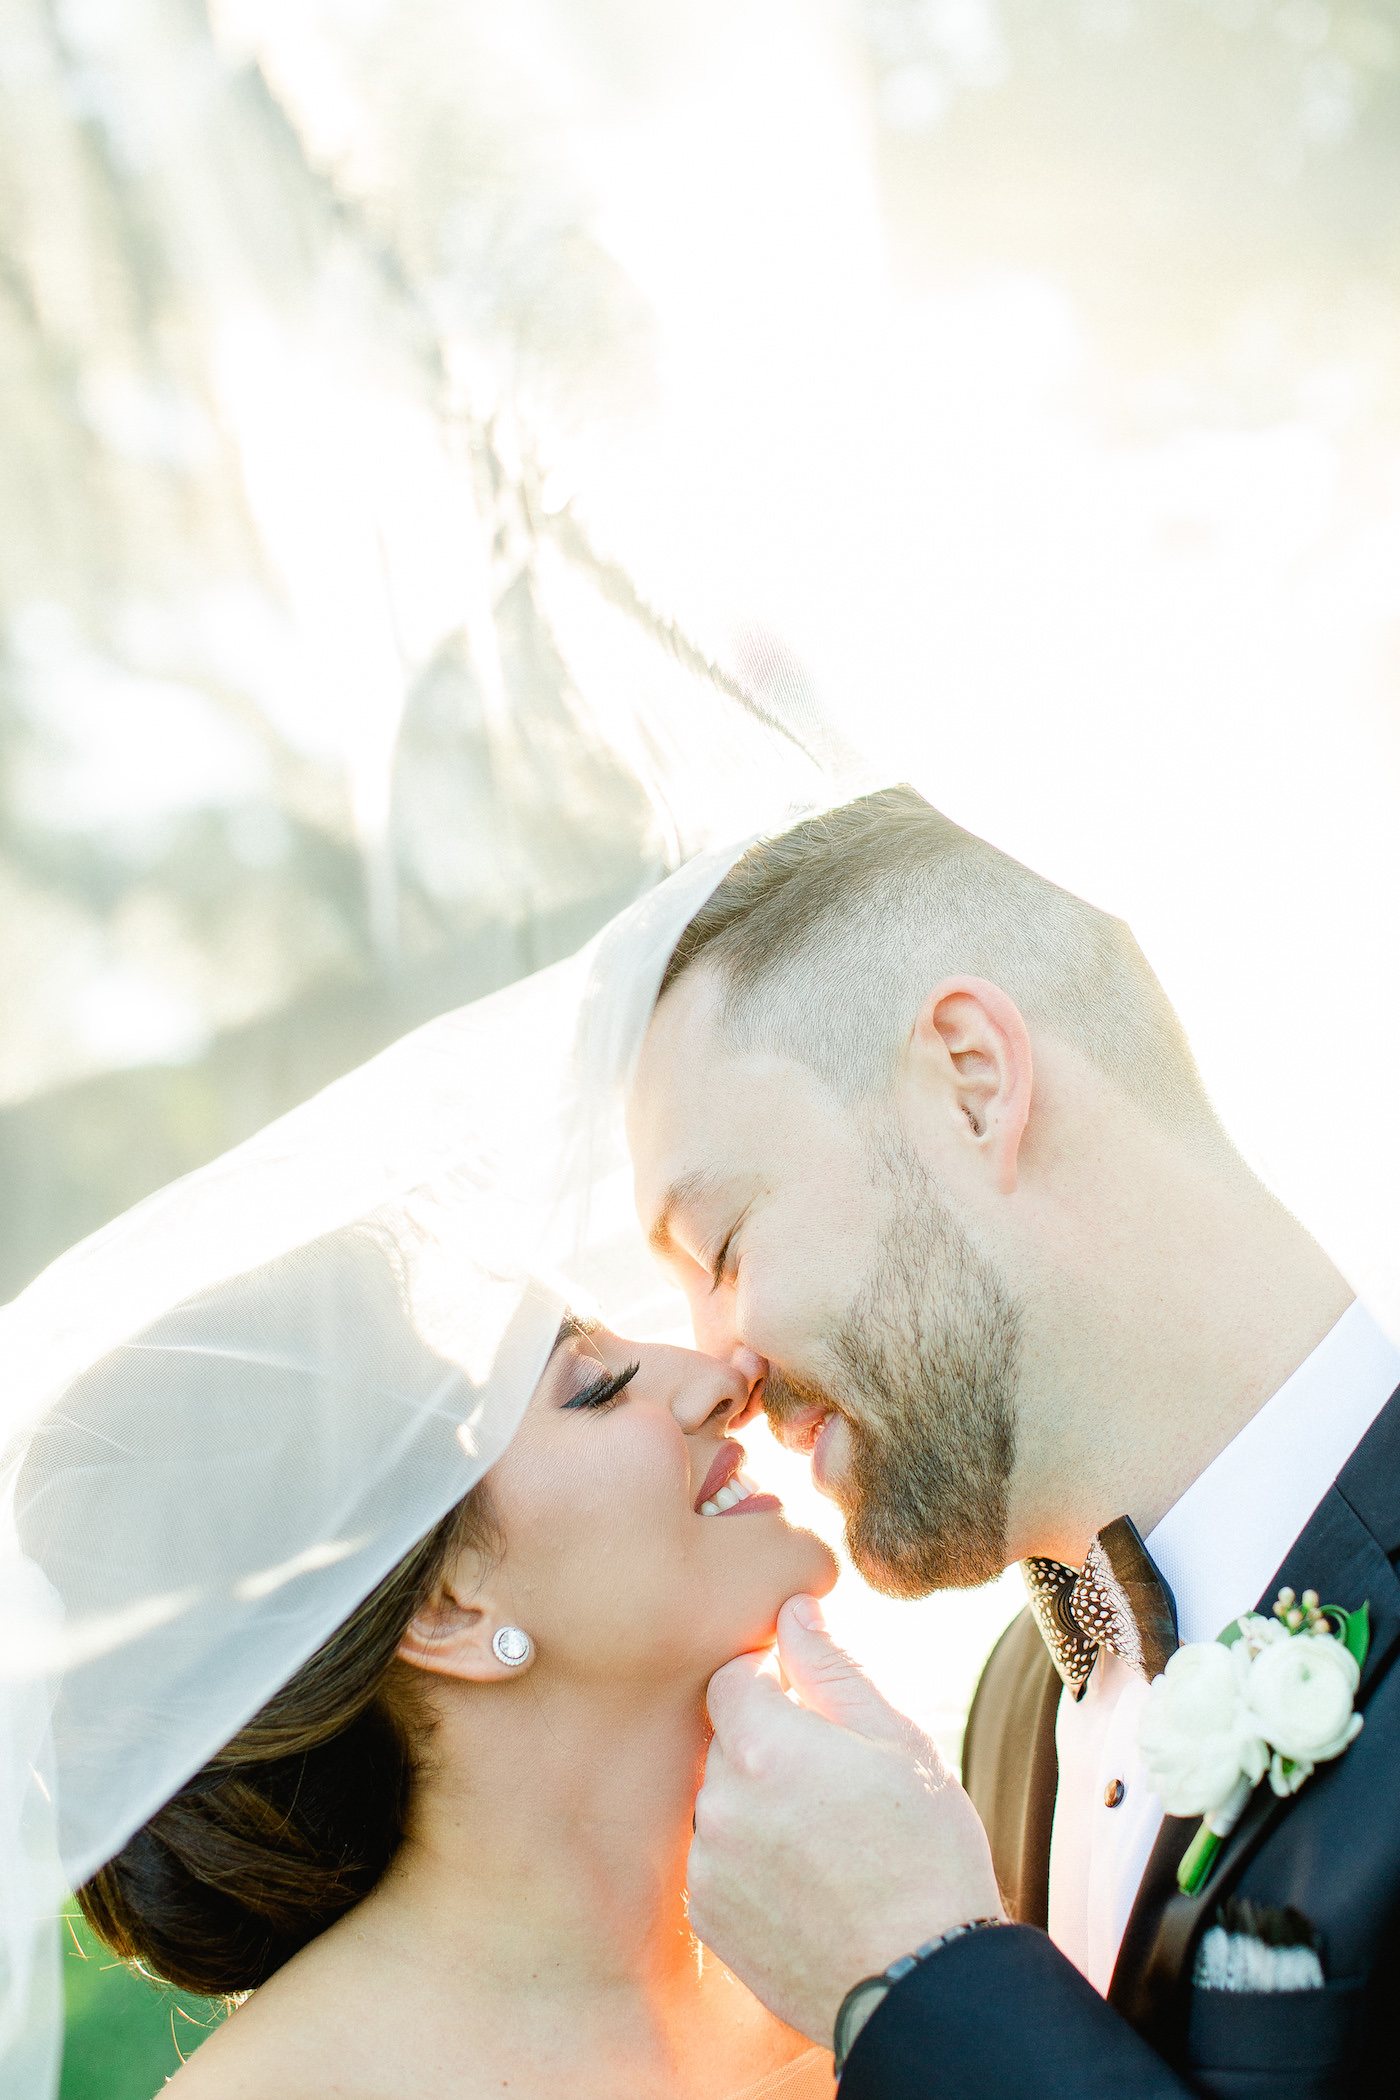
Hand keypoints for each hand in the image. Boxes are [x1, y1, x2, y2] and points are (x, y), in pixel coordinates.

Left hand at [688, 1594, 1004, 2045]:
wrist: (922, 1983)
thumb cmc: (925, 1853)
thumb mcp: (895, 1742)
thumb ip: (831, 1669)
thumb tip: (793, 1608)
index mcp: (764, 1746)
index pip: (731, 1678)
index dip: (770, 1681)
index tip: (812, 1707)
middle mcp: (721, 1802)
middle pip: (725, 1741)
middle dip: (768, 1745)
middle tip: (835, 1780)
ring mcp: (710, 1865)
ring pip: (722, 1802)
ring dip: (758, 1802)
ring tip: (826, 1838)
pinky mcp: (708, 1917)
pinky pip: (718, 1860)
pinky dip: (750, 1859)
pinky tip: (806, 1880)